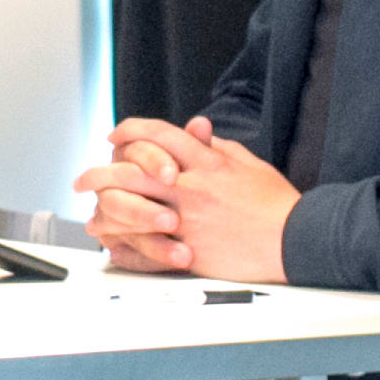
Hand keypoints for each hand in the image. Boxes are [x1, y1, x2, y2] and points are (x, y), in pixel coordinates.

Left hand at [73, 115, 297, 279]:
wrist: (297, 240)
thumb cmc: (275, 203)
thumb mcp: (246, 163)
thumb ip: (214, 146)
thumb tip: (194, 129)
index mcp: (207, 163)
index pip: (159, 135)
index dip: (131, 131)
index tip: (114, 136)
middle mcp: (192, 188)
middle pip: (133, 172)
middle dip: (100, 174)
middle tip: (83, 180)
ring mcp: (189, 221)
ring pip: (133, 211)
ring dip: (106, 212)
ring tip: (92, 217)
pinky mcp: (192, 251)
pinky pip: (149, 251)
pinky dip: (127, 251)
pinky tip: (114, 248)